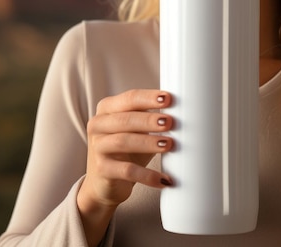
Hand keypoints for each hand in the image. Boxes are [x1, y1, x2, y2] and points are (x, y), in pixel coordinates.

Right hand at [77, 89, 173, 212]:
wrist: (104, 182)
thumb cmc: (126, 150)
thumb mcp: (136, 130)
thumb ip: (150, 117)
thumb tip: (183, 111)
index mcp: (107, 109)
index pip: (129, 98)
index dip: (149, 98)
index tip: (168, 99)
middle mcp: (98, 125)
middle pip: (125, 119)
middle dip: (149, 120)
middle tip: (170, 122)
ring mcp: (98, 148)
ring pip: (123, 142)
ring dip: (148, 142)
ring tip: (169, 144)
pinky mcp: (102, 170)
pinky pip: (127, 171)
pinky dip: (147, 175)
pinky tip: (163, 179)